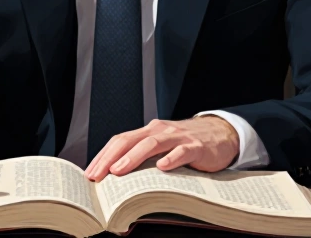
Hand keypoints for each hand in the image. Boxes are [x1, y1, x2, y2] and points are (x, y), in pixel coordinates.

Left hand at [84, 117, 239, 180]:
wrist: (221, 134)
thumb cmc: (186, 144)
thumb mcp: (163, 148)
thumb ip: (144, 157)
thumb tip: (116, 179)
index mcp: (149, 131)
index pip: (120, 140)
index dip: (103, 156)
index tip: (89, 173)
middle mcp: (160, 130)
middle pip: (130, 140)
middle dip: (110, 157)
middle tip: (97, 175)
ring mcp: (178, 137)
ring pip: (152, 143)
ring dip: (132, 157)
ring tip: (118, 170)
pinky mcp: (196, 146)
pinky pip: (182, 151)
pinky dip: (171, 158)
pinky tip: (162, 167)